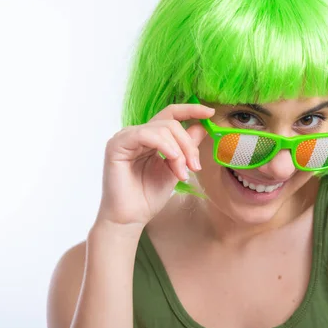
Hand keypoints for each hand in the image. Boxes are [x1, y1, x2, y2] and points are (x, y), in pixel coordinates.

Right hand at [96, 103, 214, 226]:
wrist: (130, 218)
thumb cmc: (148, 197)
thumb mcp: (175, 168)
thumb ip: (186, 148)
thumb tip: (202, 127)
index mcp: (149, 138)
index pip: (170, 115)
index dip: (191, 110)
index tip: (210, 113)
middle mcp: (136, 134)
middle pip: (170, 122)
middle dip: (189, 143)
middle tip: (195, 166)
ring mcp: (125, 137)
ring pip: (162, 128)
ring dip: (179, 150)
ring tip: (182, 172)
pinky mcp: (117, 145)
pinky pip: (145, 134)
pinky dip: (164, 145)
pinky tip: (172, 160)